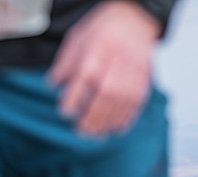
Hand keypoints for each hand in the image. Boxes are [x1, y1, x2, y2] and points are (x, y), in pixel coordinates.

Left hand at [48, 1, 161, 135]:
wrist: (134, 20)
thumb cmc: (103, 30)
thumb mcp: (76, 39)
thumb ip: (65, 63)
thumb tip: (52, 85)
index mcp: (97, 50)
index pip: (84, 78)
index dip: (74, 98)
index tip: (65, 112)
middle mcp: (117, 63)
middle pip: (105, 95)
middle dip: (92, 116)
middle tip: (81, 131)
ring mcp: (133, 73)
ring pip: (121, 103)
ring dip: (108, 122)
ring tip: (96, 134)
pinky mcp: (144, 81)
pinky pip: (136, 104)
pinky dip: (126, 119)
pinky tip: (116, 129)